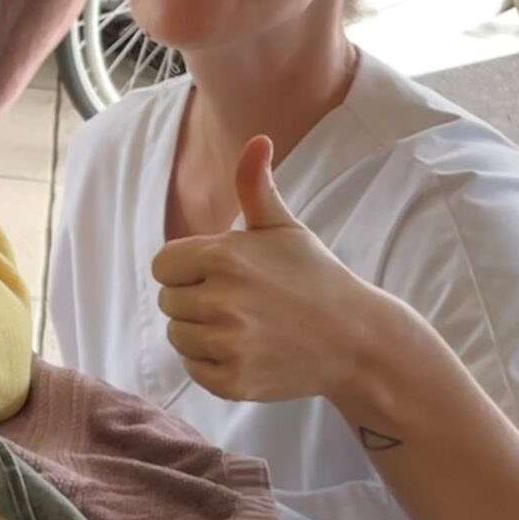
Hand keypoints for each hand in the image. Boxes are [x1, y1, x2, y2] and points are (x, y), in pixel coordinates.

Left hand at [149, 137, 394, 405]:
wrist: (355, 338)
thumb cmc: (314, 277)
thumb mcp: (285, 228)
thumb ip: (256, 187)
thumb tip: (258, 139)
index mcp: (225, 256)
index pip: (163, 265)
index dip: (188, 269)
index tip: (221, 274)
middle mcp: (222, 299)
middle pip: (168, 301)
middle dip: (195, 299)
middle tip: (240, 302)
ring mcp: (228, 343)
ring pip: (178, 336)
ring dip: (201, 333)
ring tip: (243, 326)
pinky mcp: (233, 380)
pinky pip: (193, 369)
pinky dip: (211, 364)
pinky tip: (245, 351)